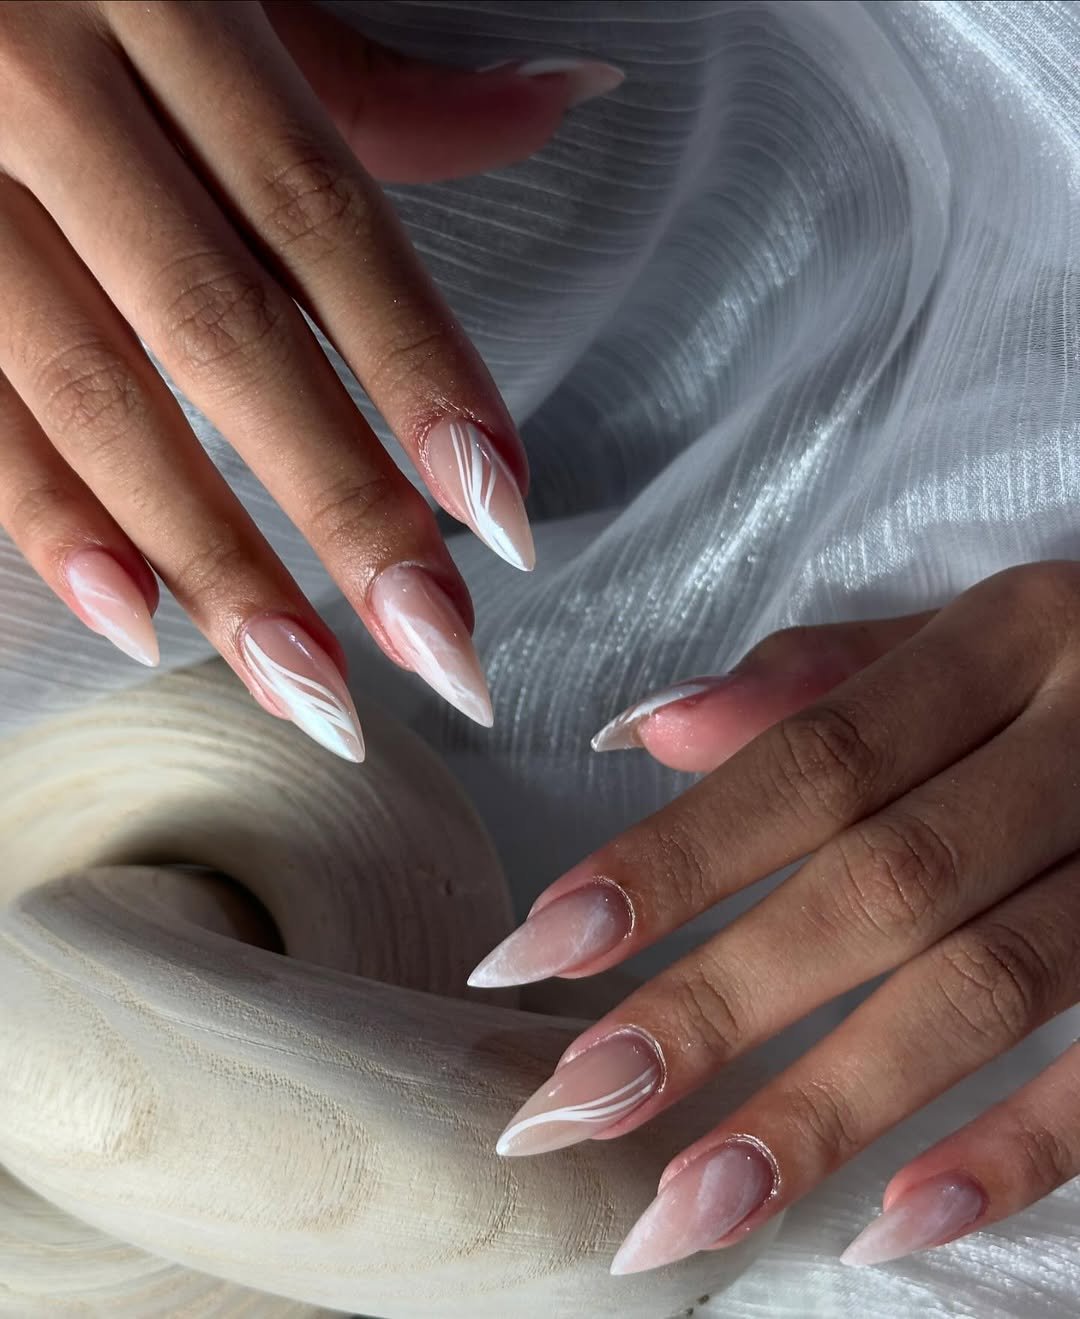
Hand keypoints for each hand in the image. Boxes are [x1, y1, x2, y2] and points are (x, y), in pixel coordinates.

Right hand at [0, 0, 621, 758]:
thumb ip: (360, 70)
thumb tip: (556, 104)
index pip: (319, 213)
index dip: (418, 368)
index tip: (507, 512)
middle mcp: (42, 79)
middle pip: (221, 328)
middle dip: (339, 505)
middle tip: (442, 654)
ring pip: (90, 385)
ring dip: (208, 554)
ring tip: (310, 687)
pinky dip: (41, 512)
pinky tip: (134, 619)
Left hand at [469, 561, 1079, 1272]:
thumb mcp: (971, 633)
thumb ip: (815, 676)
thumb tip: (648, 732)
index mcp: (1011, 639)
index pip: (811, 760)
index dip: (672, 857)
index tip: (538, 949)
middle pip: (878, 886)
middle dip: (716, 1004)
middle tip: (574, 1109)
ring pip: (983, 990)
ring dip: (828, 1109)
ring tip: (690, 1207)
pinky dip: (1017, 1150)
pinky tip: (890, 1224)